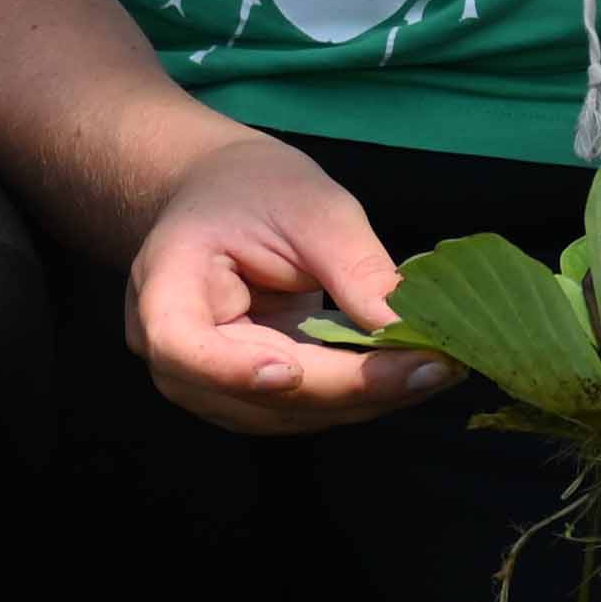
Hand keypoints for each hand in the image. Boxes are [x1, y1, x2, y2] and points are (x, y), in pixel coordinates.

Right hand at [126, 133, 461, 432]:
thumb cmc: (254, 187)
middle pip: (254, 395)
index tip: (288, 371)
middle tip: (433, 368)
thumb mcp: (310, 205)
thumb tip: (405, 329)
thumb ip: (353, 267)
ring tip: (435, 371)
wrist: (219, 197)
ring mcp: (207, 382)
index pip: (182, 347)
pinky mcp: (246, 394)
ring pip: (285, 414)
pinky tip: (409, 374)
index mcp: (165, 289)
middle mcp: (173, 352)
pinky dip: (356, 395)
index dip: (232, 370)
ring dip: (363, 400)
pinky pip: (301, 407)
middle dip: (348, 387)